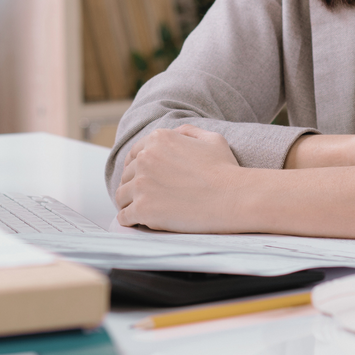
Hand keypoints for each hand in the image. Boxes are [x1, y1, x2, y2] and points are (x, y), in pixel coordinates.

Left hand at [116, 125, 243, 230]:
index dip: (137, 169)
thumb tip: (175, 134)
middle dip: (134, 186)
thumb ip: (188, 132)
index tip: (142, 179)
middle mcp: (145, 158)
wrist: (233, 197)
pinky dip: (129, 220)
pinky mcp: (143, 208)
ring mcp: (142, 184)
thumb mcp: (211, 138)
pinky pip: (124, 216)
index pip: (134, 155)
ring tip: (140, 211)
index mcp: (158, 140)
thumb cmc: (225, 170)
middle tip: (144, 198)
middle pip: (127, 176)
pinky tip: (137, 222)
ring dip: (129, 203)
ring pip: (121, 195)